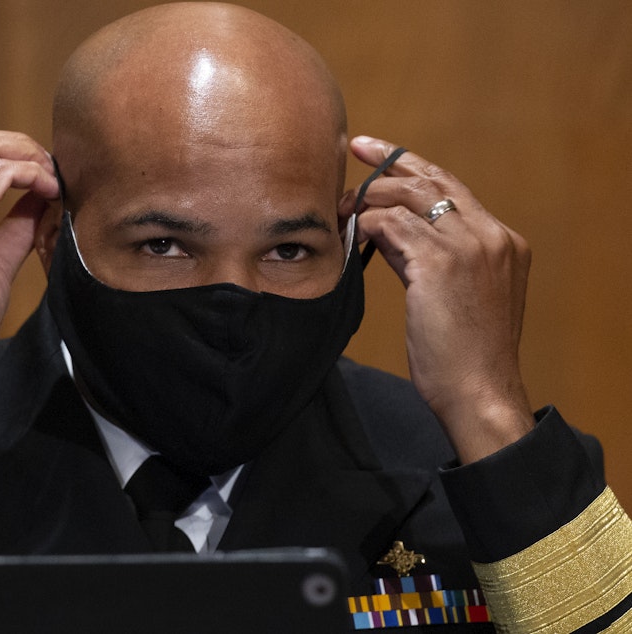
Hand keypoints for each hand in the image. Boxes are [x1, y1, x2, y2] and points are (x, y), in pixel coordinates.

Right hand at [0, 129, 59, 389]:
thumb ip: (13, 224)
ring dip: (26, 156)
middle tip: (49, 166)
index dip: (2, 153)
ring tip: (53, 179)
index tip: (36, 171)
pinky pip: (0, 173)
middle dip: (17, 145)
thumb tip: (41, 197)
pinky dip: (30, 175)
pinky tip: (50, 191)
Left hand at [345, 136, 533, 462]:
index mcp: (504, 242)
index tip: (382, 151)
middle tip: (356, 150)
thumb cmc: (465, 354)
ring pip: (410, 196)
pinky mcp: (442, 264)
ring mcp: (471, 246)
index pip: (453, 189)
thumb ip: (430, 258)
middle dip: (390, 159)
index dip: (415, 166)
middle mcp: (493, 236)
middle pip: (433, 179)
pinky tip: (353, 232)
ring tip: (343, 207)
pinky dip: (368, 224)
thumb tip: (390, 233)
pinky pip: (393, 225)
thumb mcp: (456, 296)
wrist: (479, 391)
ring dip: (369, 198)